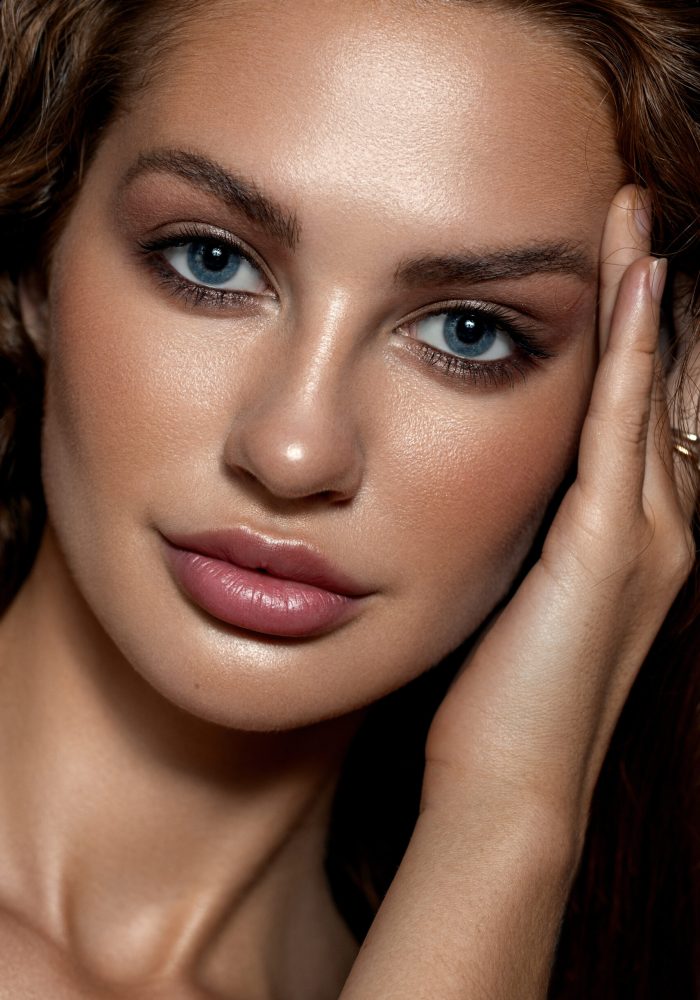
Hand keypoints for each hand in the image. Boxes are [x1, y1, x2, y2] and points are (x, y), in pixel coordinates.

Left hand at [340, 185, 696, 999]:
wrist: (510, 783)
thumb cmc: (502, 696)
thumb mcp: (518, 591)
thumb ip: (526, 531)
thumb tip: (490, 479)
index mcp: (634, 536)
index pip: (644, 408)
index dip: (639, 331)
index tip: (617, 259)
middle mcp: (661, 527)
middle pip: (666, 383)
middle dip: (653, 295)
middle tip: (634, 210)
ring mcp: (646, 538)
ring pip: (654, 390)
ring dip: (646, 299)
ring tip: (633, 216)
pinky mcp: (609, 551)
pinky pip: (623, 429)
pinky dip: (632, 354)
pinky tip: (632, 283)